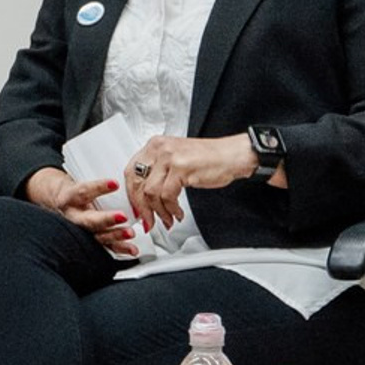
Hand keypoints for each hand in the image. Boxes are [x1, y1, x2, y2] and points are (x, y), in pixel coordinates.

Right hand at [25, 166, 136, 256]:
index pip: (82, 191)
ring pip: (97, 236)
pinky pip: (105, 247)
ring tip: (130, 233)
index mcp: (69, 197)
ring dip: (115, 236)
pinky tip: (132, 249)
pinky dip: (120, 249)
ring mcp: (82, 230)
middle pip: (88, 220)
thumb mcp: (79, 178)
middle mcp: (74, 216)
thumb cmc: (75, 189)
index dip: (98, 187)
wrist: (60, 201)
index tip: (114, 183)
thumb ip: (97, 177)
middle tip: (122, 216)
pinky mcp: (90, 240)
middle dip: (106, 219)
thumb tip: (126, 165)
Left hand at [123, 132, 255, 231]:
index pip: (131, 171)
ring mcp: (169, 157)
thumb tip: (144, 196)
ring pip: (150, 192)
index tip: (136, 207)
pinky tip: (177, 213)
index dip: (131, 194)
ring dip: (158, 211)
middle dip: (141, 207)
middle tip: (148, 220)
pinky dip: (171, 209)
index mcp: (155, 145)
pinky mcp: (181, 168)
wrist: (233, 155)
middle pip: (137, 183)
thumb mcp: (176, 160)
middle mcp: (159, 148)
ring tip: (167, 219)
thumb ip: (158, 173)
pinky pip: (167, 196)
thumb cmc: (208, 159)